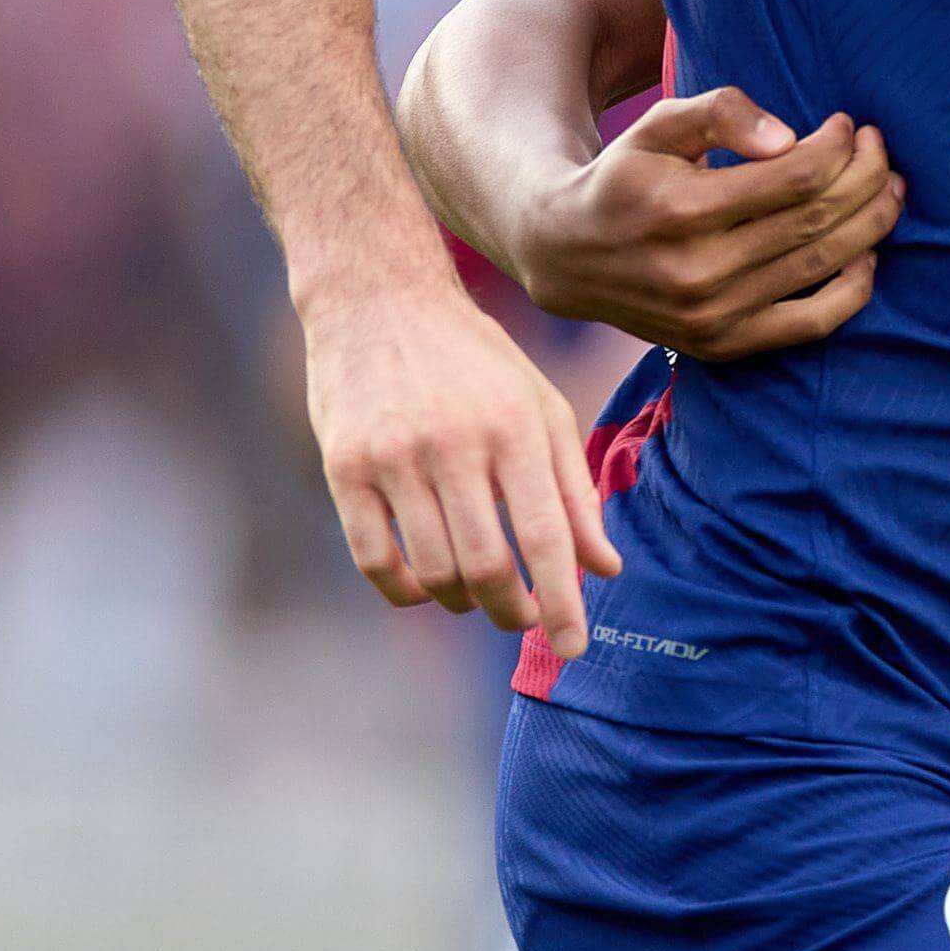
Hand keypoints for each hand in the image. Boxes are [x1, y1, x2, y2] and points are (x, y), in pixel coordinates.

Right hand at [301, 275, 623, 652]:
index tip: (573, 650)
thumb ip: (575, 489)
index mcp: (514, 426)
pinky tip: (426, 588)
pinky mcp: (343, 467)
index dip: (564, 601)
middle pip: (489, 565)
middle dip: (513, 611)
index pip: (545, 534)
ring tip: (480, 596)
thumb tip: (606, 569)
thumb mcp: (542, 407)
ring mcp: (393, 457)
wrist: (378, 300)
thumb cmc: (476, 359)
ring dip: (463, 602)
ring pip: (433, 570)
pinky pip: (374, 559)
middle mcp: (454, 442)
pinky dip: (405, 591)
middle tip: (525, 620)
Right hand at [514, 89, 902, 362]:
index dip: (837, 147)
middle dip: (867, 177)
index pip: (797, 177)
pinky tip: (868, 253)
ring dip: (872, 223)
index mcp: (682, 209)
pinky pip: (811, 324)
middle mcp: (698, 270)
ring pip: (822, 265)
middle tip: (880, 149)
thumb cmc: (626, 176)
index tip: (846, 124)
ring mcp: (713, 316)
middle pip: (817, 219)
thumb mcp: (658, 125)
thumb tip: (789, 139)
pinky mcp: (722, 345)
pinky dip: (853, 289)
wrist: (567, 255)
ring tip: (891, 189)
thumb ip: (721, 113)